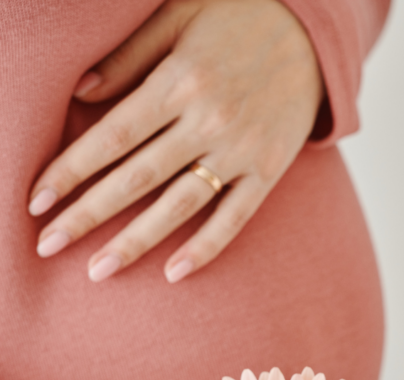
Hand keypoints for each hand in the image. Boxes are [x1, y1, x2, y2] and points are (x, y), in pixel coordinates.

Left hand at [30, 0, 323, 282]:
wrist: (311, 32)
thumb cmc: (237, 17)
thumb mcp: (179, 16)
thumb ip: (129, 56)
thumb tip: (79, 95)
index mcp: (180, 81)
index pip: (113, 136)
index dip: (71, 170)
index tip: (37, 200)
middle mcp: (209, 121)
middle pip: (137, 177)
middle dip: (88, 214)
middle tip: (48, 245)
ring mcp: (241, 151)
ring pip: (180, 205)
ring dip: (135, 241)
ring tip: (99, 270)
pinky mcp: (268, 170)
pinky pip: (235, 217)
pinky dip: (206, 247)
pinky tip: (174, 274)